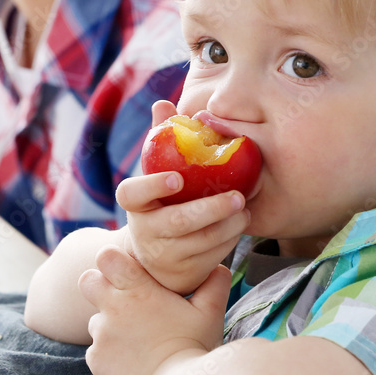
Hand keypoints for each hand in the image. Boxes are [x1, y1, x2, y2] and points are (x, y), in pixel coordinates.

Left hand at [78, 244, 230, 374]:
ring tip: (137, 340)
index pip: (106, 257)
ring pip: (95, 319)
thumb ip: (213, 283)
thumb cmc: (196, 347)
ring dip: (109, 325)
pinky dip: (110, 353)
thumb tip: (218, 267)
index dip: (114, 262)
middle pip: (87, 281)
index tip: (128, 272)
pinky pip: (96, 349)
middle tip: (124, 301)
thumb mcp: (210, 312)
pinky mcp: (96, 361)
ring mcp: (102, 335)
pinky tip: (133, 361)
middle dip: (100, 286)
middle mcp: (113, 308)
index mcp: (137, 289)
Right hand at [119, 101, 249, 294]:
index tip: (177, 177)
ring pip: (200, 242)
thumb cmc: (162, 203)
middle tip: (237, 196)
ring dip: (227, 224)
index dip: (152, 186)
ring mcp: (165, 255)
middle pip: (177, 222)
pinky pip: (212, 256)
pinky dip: (229, 239)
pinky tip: (240, 223)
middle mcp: (145, 232)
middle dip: (210, 209)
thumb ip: (161, 139)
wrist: (157, 258)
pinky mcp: (185, 270)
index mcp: (135, 205)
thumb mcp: (157, 174)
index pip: (131, 194)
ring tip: (244, 208)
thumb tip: (162, 104)